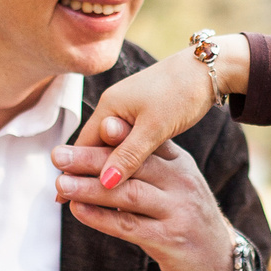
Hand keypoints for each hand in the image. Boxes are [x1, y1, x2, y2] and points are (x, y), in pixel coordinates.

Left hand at [54, 120, 240, 270]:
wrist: (218, 261)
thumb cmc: (185, 217)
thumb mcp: (174, 185)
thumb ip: (146, 166)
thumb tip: (105, 141)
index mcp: (180, 164)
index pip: (146, 143)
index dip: (119, 134)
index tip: (94, 123)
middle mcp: (181, 183)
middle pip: (133, 164)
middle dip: (92, 158)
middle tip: (59, 155)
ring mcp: (177, 211)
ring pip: (128, 194)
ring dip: (90, 188)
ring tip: (61, 183)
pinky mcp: (170, 239)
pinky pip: (129, 226)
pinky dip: (100, 218)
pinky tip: (78, 211)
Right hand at [74, 34, 248, 189]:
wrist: (209, 68)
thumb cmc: (182, 93)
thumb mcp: (154, 128)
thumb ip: (128, 155)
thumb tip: (103, 183)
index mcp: (109, 107)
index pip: (83, 146)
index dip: (72, 172)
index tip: (61, 197)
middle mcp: (114, 107)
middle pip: (93, 146)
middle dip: (84, 172)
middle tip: (72, 201)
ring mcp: (130, 109)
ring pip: (111, 145)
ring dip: (104, 167)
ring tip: (96, 195)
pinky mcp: (146, 113)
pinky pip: (127, 141)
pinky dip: (122, 159)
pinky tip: (124, 175)